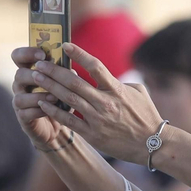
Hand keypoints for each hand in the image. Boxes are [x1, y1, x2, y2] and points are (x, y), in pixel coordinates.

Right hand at [10, 47, 76, 149]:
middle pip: (18, 75)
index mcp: (28, 71)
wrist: (56, 124)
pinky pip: (26, 113)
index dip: (27, 53)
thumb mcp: (63, 84)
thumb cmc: (60, 98)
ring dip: (39, 96)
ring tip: (55, 97)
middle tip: (47, 76)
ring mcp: (20, 102)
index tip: (43, 55)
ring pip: (20, 97)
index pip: (18, 56)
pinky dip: (40, 111)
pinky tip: (52, 110)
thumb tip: (72, 71)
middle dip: (33, 75)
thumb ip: (64, 75)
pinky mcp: (23, 117)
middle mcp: (20, 85)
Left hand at [19, 44, 162, 163]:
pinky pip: (69, 120)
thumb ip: (121, 82)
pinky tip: (42, 103)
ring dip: (50, 87)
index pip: (95, 66)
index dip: (78, 54)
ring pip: (68, 99)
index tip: (64, 46)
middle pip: (74, 82)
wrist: (153, 144)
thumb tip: (107, 77)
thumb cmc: (147, 116)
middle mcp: (106, 102)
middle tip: (40, 64)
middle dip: (54, 71)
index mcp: (117, 89)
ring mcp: (98, 119)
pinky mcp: (93, 134)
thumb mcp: (139, 92)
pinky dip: (54, 111)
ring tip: (37, 78)